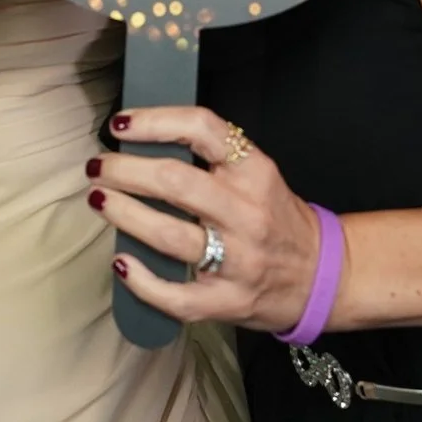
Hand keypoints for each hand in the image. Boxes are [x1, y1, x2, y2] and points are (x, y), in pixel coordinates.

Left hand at [90, 104, 329, 332]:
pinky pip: (176, 295)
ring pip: (168, 235)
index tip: (121, 124)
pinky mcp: (228, 300)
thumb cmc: (277, 218)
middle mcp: (247, 213)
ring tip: (99, 200)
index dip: (155, 121)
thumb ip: (212, 158)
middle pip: (174, 182)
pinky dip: (141, 280)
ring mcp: (238, 260)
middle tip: (98, 167)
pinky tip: (121, 262)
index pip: (202, 129)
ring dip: (123, 214)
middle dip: (124, 171)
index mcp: (254, 172)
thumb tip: (141, 141)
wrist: (322, 276)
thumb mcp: (257, 174)